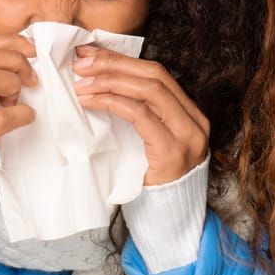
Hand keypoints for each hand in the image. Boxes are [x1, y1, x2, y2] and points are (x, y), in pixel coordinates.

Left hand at [72, 43, 209, 184]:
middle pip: (154, 75)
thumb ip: (139, 114)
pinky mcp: (172, 151)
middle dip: (113, 64)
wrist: (167, 221)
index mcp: (190, 114)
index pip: (157, 73)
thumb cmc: (150, 181)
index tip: (91, 52)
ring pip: (148, 90)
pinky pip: (140, 115)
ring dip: (109, 80)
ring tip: (80, 82)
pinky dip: (112, 102)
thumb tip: (102, 81)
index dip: (122, 59)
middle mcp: (194, 121)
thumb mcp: (148, 141)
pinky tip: (90, 101)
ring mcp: (187, 135)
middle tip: (80, 62)